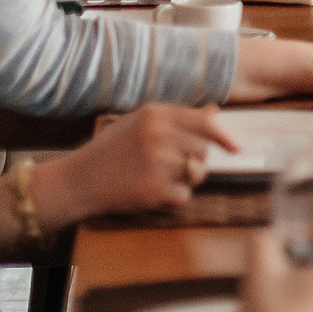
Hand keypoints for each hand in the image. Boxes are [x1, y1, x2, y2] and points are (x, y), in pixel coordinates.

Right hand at [51, 105, 236, 221]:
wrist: (76, 181)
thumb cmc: (109, 151)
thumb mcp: (138, 122)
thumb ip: (175, 117)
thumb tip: (213, 112)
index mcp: (155, 114)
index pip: (204, 123)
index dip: (223, 136)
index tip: (235, 147)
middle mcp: (157, 135)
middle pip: (203, 150)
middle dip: (194, 161)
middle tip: (171, 168)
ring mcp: (156, 162)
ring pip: (195, 174)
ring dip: (183, 181)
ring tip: (157, 179)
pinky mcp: (153, 189)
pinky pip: (183, 196)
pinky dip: (172, 199)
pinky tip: (151, 193)